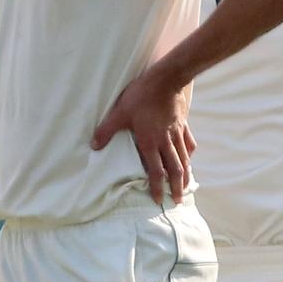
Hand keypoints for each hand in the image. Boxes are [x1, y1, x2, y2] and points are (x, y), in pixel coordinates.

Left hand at [91, 73, 194, 204]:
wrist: (166, 80)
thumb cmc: (141, 97)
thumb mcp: (119, 113)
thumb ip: (106, 130)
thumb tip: (94, 145)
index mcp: (150, 142)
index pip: (155, 171)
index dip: (157, 187)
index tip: (158, 200)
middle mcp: (166, 141)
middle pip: (174, 170)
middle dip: (175, 187)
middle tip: (177, 201)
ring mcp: (176, 133)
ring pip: (184, 159)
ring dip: (184, 175)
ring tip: (185, 186)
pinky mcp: (183, 123)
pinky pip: (189, 143)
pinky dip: (189, 153)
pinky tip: (189, 158)